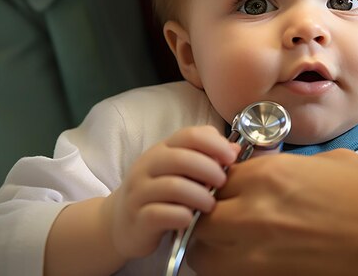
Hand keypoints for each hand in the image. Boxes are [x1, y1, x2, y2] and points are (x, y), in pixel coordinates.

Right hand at [102, 125, 238, 259]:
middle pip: (181, 158)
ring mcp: (139, 192)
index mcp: (162, 149)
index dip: (214, 144)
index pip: (189, 135)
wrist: (121, 222)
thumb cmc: (160, 193)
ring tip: (211, 204)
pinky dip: (181, 216)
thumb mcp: (181, 170)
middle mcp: (147, 166)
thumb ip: (206, 157)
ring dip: (199, 195)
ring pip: (172, 187)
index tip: (232, 158)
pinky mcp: (137, 218)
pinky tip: (191, 219)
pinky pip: (160, 214)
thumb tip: (235, 150)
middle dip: (209, 169)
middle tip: (223, 182)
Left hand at [190, 149, 357, 274]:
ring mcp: (260, 256)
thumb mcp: (329, 162)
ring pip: (207, 255)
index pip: (218, 181)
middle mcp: (255, 215)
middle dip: (210, 217)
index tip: (234, 191)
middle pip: (203, 221)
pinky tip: (253, 260)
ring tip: (235, 243)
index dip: (223, 186)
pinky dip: (232, 268)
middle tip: (228, 219)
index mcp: (269, 177)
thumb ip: (287, 169)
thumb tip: (269, 178)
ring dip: (214, 247)